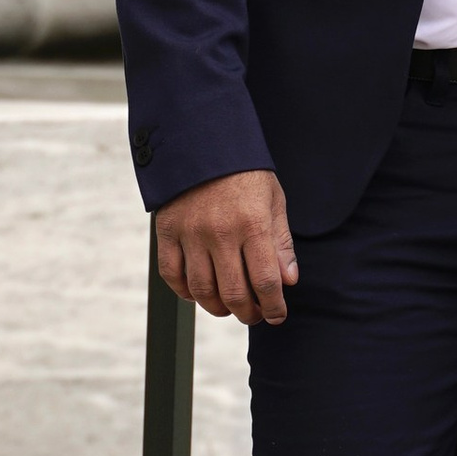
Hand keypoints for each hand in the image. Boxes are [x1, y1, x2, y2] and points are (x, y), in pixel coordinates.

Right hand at [157, 169, 297, 323]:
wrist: (202, 140)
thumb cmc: (244, 172)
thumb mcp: (273, 201)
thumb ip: (281, 242)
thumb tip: (289, 281)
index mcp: (252, 224)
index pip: (266, 281)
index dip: (273, 306)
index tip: (277, 315)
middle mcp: (220, 232)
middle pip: (233, 293)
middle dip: (247, 313)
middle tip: (253, 315)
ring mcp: (191, 233)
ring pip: (202, 290)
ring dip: (217, 307)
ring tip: (228, 307)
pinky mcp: (167, 230)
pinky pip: (172, 275)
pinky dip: (185, 292)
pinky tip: (198, 293)